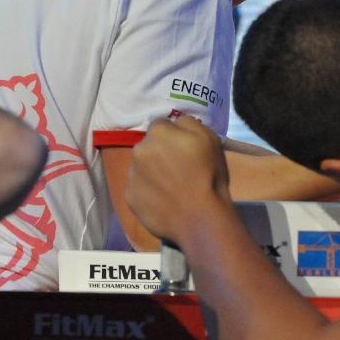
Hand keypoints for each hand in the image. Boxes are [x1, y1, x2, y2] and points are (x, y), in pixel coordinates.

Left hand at [126, 116, 230, 244]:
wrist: (200, 217)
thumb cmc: (208, 175)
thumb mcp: (209, 138)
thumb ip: (188, 123)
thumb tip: (176, 122)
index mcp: (158, 132)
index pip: (161, 126)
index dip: (173, 136)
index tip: (183, 149)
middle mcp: (139, 150)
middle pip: (148, 146)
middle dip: (160, 153)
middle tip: (178, 169)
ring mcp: (132, 175)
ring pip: (141, 168)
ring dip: (152, 173)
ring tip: (171, 188)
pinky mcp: (129, 198)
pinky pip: (138, 189)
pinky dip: (148, 193)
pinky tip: (164, 201)